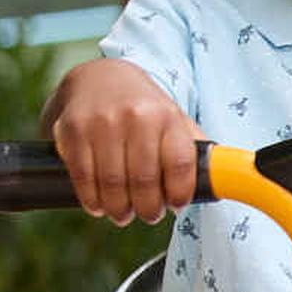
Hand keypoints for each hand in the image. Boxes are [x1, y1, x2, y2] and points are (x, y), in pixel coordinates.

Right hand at [48, 58, 200, 223]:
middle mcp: (135, 117)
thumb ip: (193, 147)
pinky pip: (83, 178)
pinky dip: (92, 199)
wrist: (98, 77)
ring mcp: (101, 123)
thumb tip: (218, 180)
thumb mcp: (173, 117)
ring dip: (119, 209)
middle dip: (148, 209)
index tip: (175, 205)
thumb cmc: (142, 107)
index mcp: (166, 116)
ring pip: (113, 185)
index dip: (179, 194)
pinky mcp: (73, 131)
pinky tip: (99, 204)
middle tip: (148, 214)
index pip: (180, 165)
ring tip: (123, 213)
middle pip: (144, 182)